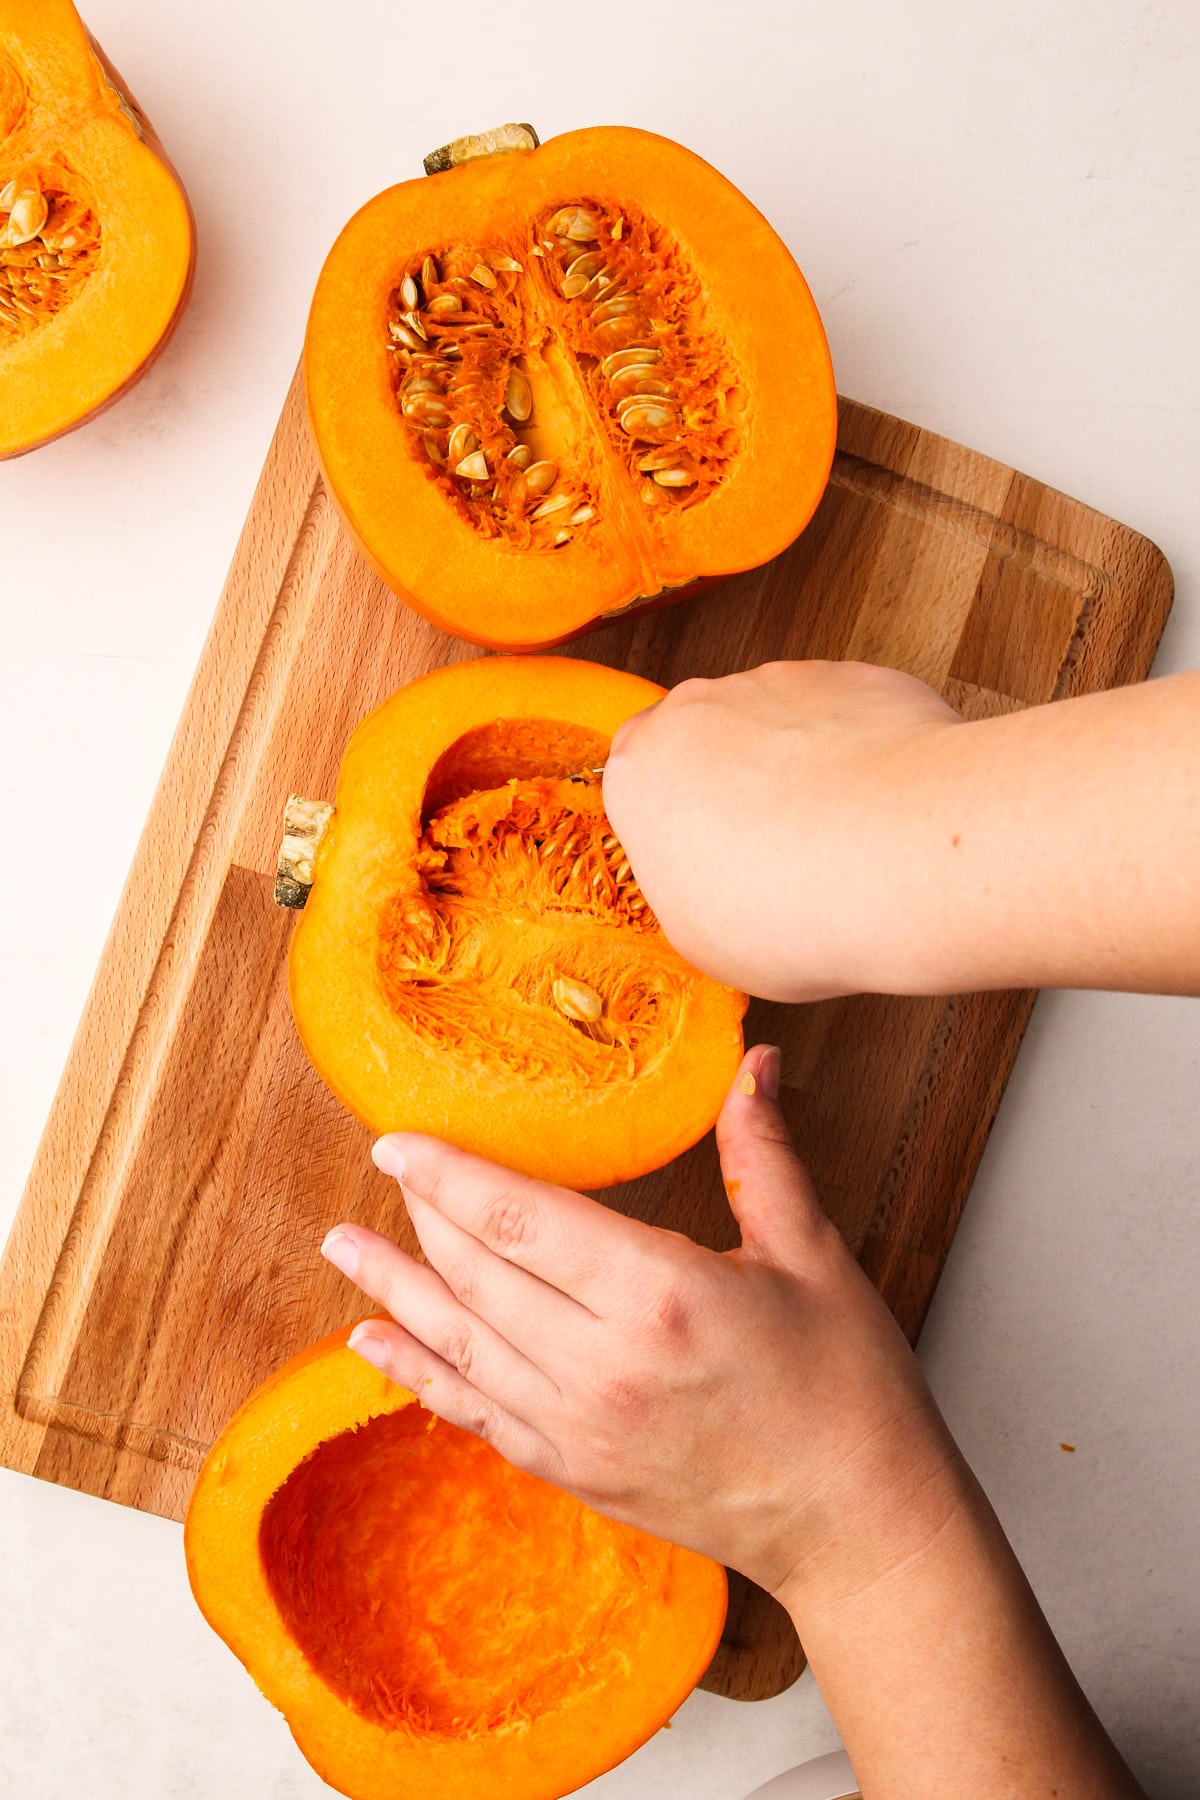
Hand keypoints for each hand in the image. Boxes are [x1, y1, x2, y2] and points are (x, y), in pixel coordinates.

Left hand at [320, 1045, 963, 1601]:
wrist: (857, 1525)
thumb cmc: (846, 1391)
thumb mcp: (810, 1254)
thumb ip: (761, 1153)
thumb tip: (752, 1062)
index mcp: (658, 1295)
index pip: (520, 1218)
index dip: (450, 1175)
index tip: (400, 1141)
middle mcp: (600, 1364)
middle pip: (476, 1274)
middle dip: (420, 1215)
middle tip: (384, 1170)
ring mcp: (578, 1426)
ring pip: (459, 1343)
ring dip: (394, 1290)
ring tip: (341, 1247)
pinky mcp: (572, 1469)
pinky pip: (473, 1412)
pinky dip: (417, 1374)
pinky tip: (375, 1346)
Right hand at [604, 661, 1199, 1001]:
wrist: (898, 854)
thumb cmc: (793, 907)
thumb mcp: (705, 939)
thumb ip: (692, 894)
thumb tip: (718, 894)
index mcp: (637, 769)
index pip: (635, 786)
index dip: (677, 831)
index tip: (704, 862)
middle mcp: (700, 705)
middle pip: (708, 748)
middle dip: (738, 794)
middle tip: (774, 861)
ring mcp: (781, 683)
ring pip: (777, 727)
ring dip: (801, 772)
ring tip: (840, 844)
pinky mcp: (856, 675)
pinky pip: (840, 716)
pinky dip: (857, 752)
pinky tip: (884, 811)